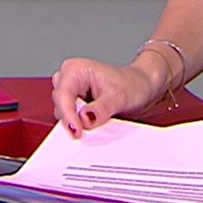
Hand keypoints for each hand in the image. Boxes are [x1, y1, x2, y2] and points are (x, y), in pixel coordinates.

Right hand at [50, 55, 166, 136]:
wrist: (142, 88)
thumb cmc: (132, 84)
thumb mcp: (119, 97)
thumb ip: (101, 108)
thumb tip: (84, 119)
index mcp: (75, 69)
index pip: (62, 95)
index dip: (68, 115)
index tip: (77, 131)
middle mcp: (69, 79)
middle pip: (60, 105)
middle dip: (72, 120)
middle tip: (86, 133)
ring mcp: (71, 93)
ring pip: (63, 114)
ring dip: (76, 123)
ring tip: (96, 126)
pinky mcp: (75, 105)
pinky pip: (70, 119)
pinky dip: (80, 126)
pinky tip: (92, 128)